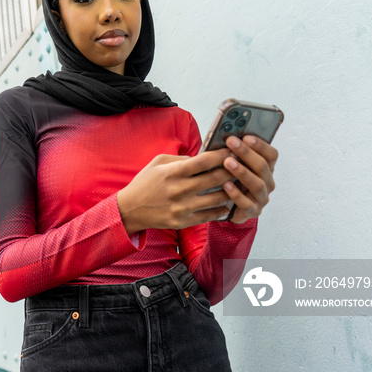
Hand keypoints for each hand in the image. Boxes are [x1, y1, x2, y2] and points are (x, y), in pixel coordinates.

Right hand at [117, 149, 234, 233]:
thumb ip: (181, 159)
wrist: (130, 209)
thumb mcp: (158, 163)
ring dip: (231, 190)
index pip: (204, 161)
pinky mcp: (183, 221)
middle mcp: (179, 190)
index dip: (222, 154)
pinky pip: (210, 215)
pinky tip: (226, 203)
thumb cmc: (145, 183)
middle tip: (241, 166)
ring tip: (238, 185)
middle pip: (216, 179)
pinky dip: (222, 209)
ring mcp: (182, 207)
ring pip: (217, 198)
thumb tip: (203, 157)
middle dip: (232, 170)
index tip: (233, 150)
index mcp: (173, 172)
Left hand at [222, 135, 278, 223]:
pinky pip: (246, 203)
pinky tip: (226, 185)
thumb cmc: (233, 182)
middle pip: (263, 166)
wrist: (229, 208)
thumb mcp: (236, 166)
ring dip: (242, 172)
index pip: (271, 155)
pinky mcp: (253, 211)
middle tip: (231, 143)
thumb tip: (226, 137)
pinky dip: (236, 194)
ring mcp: (261, 198)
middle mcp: (267, 183)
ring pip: (257, 184)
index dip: (260, 145)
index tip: (246, 136)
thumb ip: (235, 154)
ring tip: (228, 162)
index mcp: (266, 169)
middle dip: (246, 153)